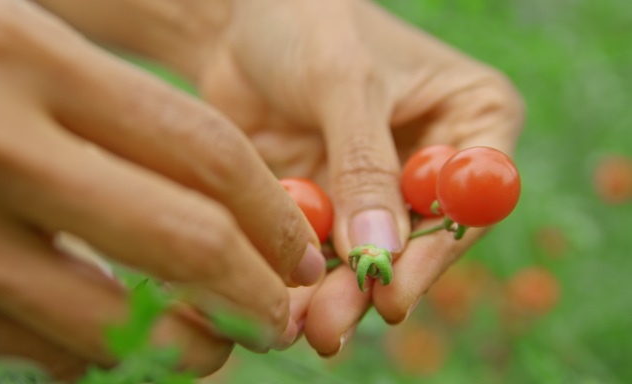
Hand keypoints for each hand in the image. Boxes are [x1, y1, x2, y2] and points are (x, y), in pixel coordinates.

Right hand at [0, 0, 325, 377]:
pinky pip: (24, 346)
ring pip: (104, 319)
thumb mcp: (6, 48)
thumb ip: (104, 116)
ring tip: (207, 348)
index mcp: (24, 56)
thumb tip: (218, 213)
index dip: (272, 215)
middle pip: (180, 238)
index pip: (203, 150)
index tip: (302, 256)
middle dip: (251, 294)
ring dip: (175, 345)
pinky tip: (94, 344)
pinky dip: (78, 354)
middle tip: (279, 322)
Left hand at [196, 0, 523, 353]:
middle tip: (337, 325)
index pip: (472, 197)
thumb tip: (379, 253)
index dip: (436, 251)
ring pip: (370, 251)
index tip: (395, 291)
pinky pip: (326, 246)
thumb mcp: (343, 80)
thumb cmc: (307, 20)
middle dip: (377, 281)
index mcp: (470, 115)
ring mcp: (379, 184)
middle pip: (419, 237)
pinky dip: (307, 273)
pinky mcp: (333, 198)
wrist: (238, 21)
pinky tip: (285, 298)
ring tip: (310, 325)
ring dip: (340, 291)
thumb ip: (364, 164)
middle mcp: (430, 157)